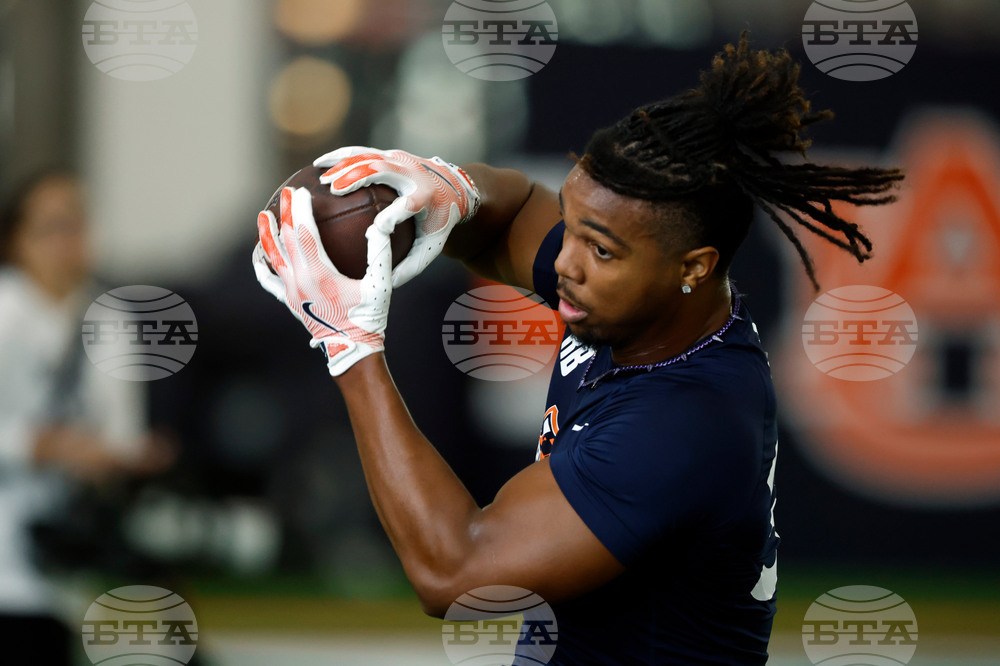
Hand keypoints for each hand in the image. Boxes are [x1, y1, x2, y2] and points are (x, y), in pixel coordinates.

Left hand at [253, 186, 393, 375]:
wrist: (352, 351)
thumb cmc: (368, 319)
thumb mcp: (380, 285)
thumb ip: (380, 253)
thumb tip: (380, 225)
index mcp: (319, 274)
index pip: (304, 232)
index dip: (300, 209)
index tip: (300, 191)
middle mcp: (299, 281)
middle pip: (286, 239)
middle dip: (285, 213)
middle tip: (285, 192)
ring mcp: (291, 293)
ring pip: (272, 257)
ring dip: (267, 234)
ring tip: (262, 216)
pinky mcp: (290, 303)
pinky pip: (269, 281)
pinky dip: (262, 265)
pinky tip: (259, 255)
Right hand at [313, 147, 479, 287]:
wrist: (453, 188)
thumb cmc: (436, 224)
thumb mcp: (429, 249)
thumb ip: (409, 267)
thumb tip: (384, 286)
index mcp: (428, 198)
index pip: (410, 205)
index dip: (394, 214)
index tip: (376, 227)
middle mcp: (415, 174)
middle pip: (385, 170)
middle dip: (358, 176)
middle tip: (334, 189)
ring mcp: (402, 160)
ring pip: (369, 156)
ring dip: (343, 165)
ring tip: (321, 179)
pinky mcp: (390, 155)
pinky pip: (361, 152)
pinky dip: (339, 156)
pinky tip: (317, 165)